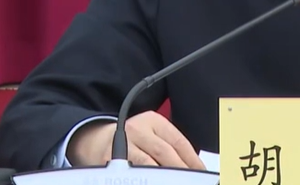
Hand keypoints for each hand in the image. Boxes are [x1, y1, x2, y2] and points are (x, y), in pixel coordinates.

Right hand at [66, 111, 205, 170]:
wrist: (98, 139)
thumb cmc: (134, 140)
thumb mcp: (151, 134)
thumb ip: (169, 146)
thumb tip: (192, 166)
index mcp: (153, 120)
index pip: (178, 140)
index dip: (192, 159)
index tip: (201, 172)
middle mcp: (137, 129)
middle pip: (165, 152)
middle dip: (181, 169)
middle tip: (190, 180)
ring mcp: (123, 143)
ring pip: (148, 163)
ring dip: (164, 176)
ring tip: (175, 181)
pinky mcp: (111, 158)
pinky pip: (132, 172)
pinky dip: (144, 178)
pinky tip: (152, 181)